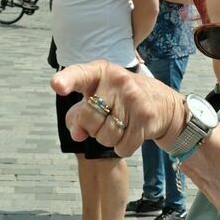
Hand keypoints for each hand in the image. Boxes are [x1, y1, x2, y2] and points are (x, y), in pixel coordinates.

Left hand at [51, 60, 184, 157]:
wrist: (163, 104)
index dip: (66, 81)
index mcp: (100, 71)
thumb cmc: (120, 101)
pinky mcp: (146, 116)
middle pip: (88, 119)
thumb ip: (78, 116)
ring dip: (110, 140)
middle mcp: (117, 80)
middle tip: (108, 119)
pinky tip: (132, 134)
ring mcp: (133, 97)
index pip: (79, 74)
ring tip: (121, 125)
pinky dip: (124, 148)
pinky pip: (122, 147)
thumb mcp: (97, 99)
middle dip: (93, 128)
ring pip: (105, 136)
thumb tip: (77, 134)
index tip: (56, 85)